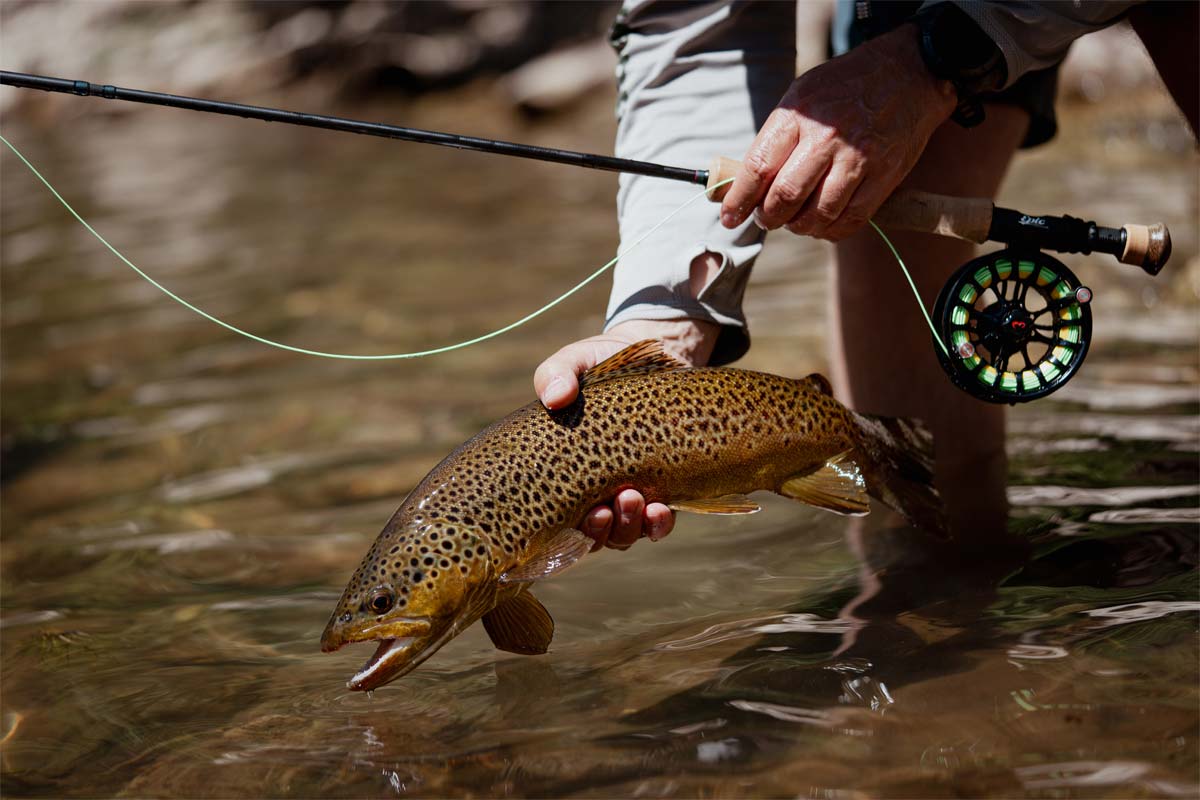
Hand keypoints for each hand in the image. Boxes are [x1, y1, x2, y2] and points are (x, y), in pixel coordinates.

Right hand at [534, 319, 717, 550]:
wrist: (656, 358)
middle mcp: (592, 490)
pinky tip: (661, 510)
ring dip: (628, 526)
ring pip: (624, 533)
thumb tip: (554, 397)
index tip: (577, 512)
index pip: (555, 516)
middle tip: (604, 511)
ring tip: (634, 500)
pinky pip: (656, 524)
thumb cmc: (601, 363)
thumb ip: (557, 374)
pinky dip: (657, 525)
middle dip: (599, 531)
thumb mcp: (574, 361)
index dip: (563, 529)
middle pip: (591, 535)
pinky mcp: (661, 491)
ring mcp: (627, 494)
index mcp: (562, 470)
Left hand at [719, 23, 956, 240]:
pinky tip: (822, 225)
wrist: (907, 73)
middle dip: (768, 218)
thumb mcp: (800, 98)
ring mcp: (858, 158)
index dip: (739, 200)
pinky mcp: (884, 175)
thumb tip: (742, 186)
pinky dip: (831, 231)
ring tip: (795, 222)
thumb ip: (773, 140)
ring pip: (818, 214)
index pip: (758, 168)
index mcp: (797, 116)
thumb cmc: (844, 89)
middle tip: (766, 219)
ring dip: (799, 228)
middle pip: (786, 196)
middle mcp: (826, 137)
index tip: (729, 217)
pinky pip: (852, 219)